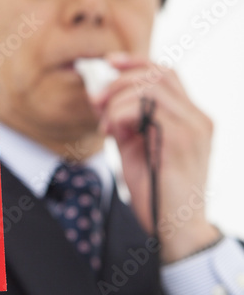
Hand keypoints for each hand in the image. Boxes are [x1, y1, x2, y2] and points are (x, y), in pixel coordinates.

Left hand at [92, 52, 218, 262]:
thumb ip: (124, 124)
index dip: (136, 62)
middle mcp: (198, 118)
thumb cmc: (157, 195)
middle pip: (158, 73)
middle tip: (97, 103)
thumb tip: (101, 98)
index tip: (109, 63)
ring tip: (106, 126)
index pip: (166, 73)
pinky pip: (146, 109)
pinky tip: (114, 133)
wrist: (178, 231)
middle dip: (120, 82)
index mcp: (191, 119)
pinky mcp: (182, 140)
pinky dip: (122, 115)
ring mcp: (193, 128)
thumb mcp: (136, 151)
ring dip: (118, 101)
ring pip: (150, 87)